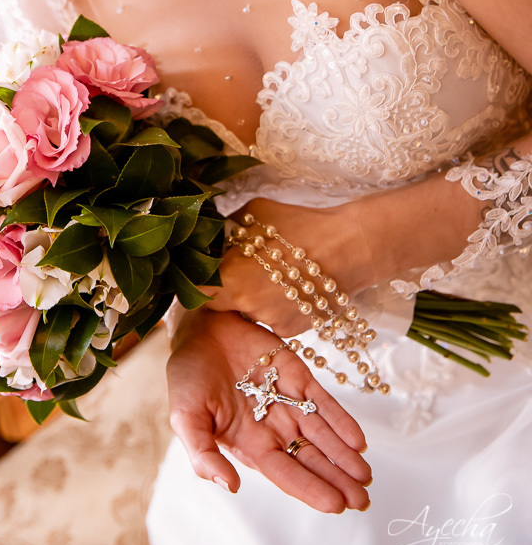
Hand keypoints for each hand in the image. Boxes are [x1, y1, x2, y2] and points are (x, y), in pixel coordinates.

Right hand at [167, 308, 370, 513]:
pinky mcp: (297, 375)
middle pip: (310, 459)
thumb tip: (231, 486)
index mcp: (248, 443)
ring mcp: (287, 401)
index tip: (335, 505)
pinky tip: (359, 440)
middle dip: (336, 480)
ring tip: (365, 477)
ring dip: (344, 456)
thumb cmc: (187, 373)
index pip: (285, 472)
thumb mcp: (185, 416)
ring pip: (322, 435)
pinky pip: (323, 402)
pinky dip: (341, 420)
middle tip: (362, 501)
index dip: (309, 488)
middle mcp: (272, 427)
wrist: (199, 326)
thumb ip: (203, 453)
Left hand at [203, 197, 370, 335]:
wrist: (349, 248)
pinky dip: (276, 306)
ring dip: (252, 298)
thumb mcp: (255, 213)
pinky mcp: (293, 330)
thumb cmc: (299, 225)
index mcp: (231, 279)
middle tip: (238, 269)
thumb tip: (215, 232)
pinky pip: (273, 319)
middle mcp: (247, 307)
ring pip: (249, 312)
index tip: (202, 271)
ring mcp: (271, 322)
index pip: (195, 293)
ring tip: (272, 274)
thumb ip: (230, 227)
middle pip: (222, 304)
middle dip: (225, 289)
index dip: (196, 282)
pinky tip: (291, 285)